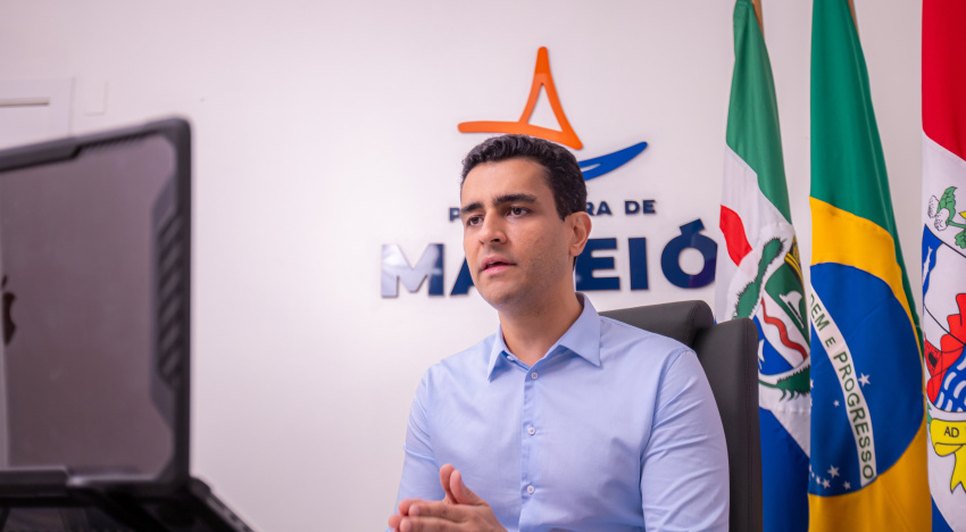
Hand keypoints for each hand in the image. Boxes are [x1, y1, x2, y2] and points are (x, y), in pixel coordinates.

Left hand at [388, 464, 504, 530]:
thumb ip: (460, 490)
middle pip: (440, 527)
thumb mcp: (478, 506)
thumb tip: (448, 468)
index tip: (406, 506)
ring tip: (401, 531)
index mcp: (468, 514)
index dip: (425, 508)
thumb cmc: (486, 526)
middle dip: (419, 525)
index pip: (444, 510)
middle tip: (401, 522)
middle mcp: (466, 529)